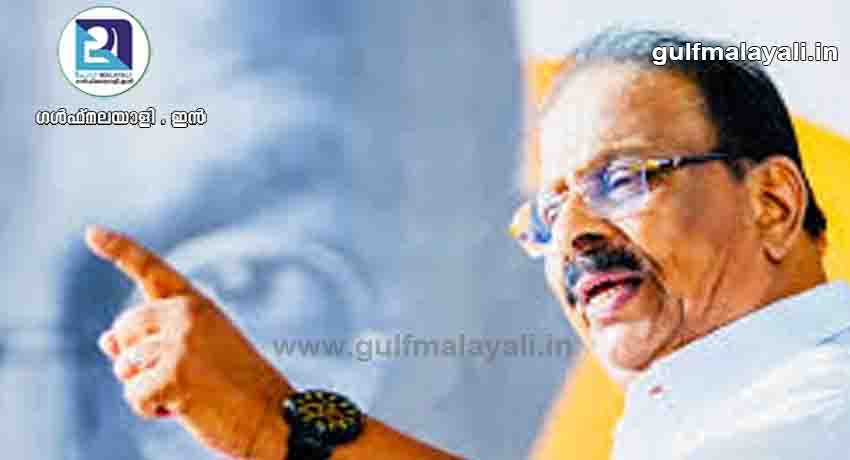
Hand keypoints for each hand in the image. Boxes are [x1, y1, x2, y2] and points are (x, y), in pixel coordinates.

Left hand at [87, 225, 292, 458]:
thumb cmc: (237, 388)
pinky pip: (134, 395)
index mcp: (197, 304)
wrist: (273, 415)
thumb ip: (152, 341)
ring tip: (189, 393)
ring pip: (124, 366)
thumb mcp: (195, 355)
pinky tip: (185, 408)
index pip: (153, 271)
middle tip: (175, 377)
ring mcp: (180, 342)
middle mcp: (187, 314)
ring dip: (146, 388)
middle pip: (122, 329)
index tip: (92, 232)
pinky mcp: (174, 373)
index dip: (120, 250)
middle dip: (132, 358)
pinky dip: (151, 409)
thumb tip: (105, 340)